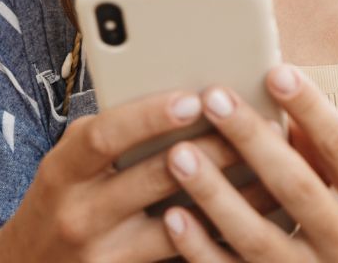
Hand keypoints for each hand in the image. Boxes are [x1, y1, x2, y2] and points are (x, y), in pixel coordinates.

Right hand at [0, 91, 276, 262]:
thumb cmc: (64, 198)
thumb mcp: (71, 161)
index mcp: (63, 170)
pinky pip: (185, 254)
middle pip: (154, 177)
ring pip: (181, 221)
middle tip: (259, 124)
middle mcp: (79, 214)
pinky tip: (259, 211)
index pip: (104, 136)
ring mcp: (104, 254)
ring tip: (274, 163)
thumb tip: (184, 92)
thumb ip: (113, 132)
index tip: (193, 98)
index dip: (149, 116)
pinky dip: (225, 231)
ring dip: (233, 192)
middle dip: (212, 149)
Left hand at [161, 65, 337, 261]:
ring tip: (179, 154)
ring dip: (215, 194)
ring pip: (257, 236)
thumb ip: (329, 155)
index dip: (311, 108)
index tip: (276, 72)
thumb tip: (289, 104)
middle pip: (295, 186)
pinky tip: (174, 217)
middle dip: (251, 140)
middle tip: (214, 99)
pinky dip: (201, 249)